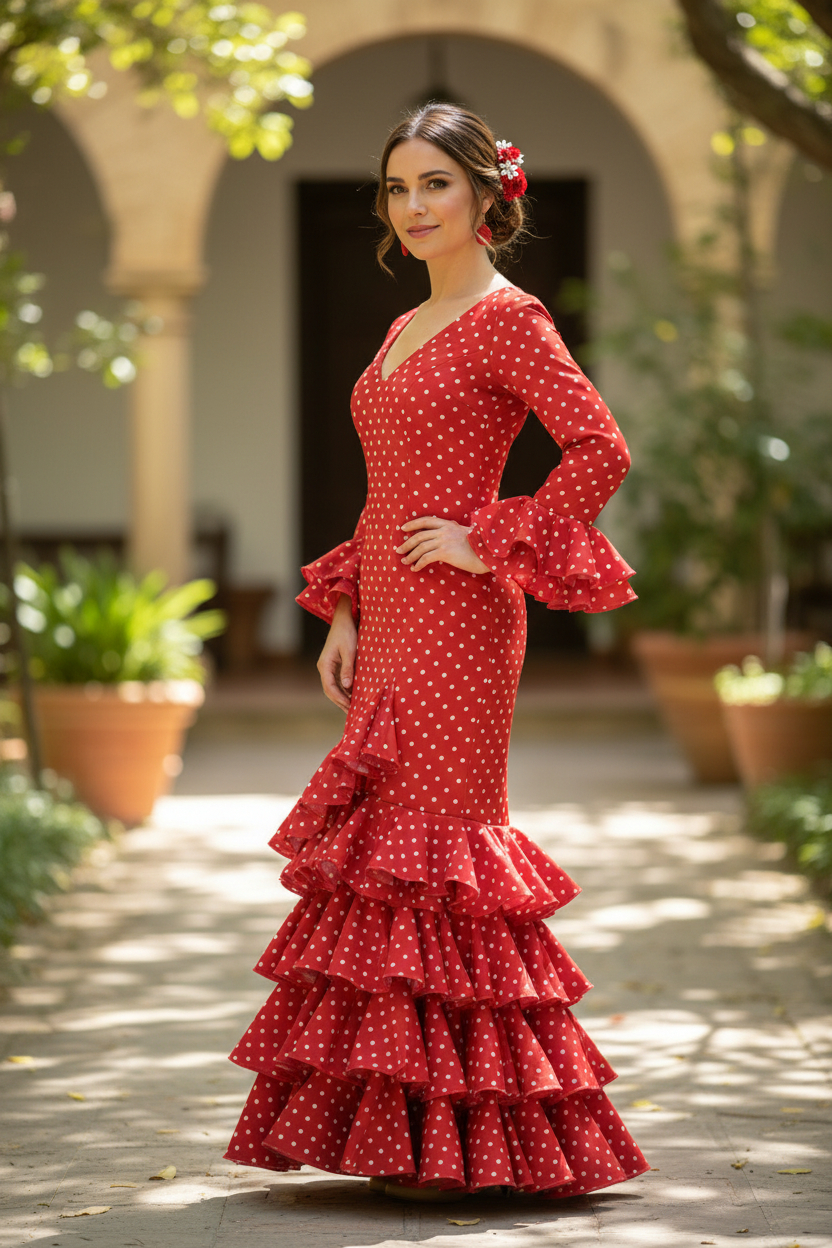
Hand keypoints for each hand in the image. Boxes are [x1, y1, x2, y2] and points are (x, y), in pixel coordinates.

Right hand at [317, 594, 356, 711]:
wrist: (344, 618)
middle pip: (330, 690)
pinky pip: (338, 681)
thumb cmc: (346, 632)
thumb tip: (347, 687)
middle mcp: (324, 667)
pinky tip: (354, 694)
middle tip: (352, 713)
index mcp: (325, 665)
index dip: (339, 699)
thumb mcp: (349, 650)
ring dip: (343, 697)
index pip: (329, 687)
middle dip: (340, 702)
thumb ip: (348, 668)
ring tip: (353, 707)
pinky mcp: (335, 664)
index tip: (349, 708)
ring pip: (333, 686)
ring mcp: (328, 666)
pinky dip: (345, 689)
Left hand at [397, 516, 489, 573]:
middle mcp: (444, 530)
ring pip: (420, 547)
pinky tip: (415, 568)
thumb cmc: (479, 545)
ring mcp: (444, 541)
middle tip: (398, 550)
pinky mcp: (445, 552)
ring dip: (410, 555)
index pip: (426, 520)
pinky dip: (418, 563)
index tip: (403, 528)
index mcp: (448, 524)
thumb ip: (454, 532)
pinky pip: (426, 558)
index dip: (413, 524)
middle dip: (407, 543)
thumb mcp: (465, 533)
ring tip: (405, 561)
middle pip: (419, 535)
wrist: (488, 552)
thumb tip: (446, 535)